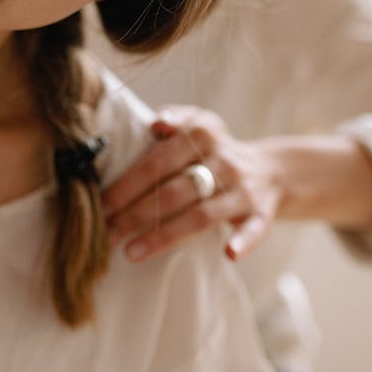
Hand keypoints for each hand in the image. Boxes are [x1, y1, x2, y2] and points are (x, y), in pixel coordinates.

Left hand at [101, 105, 283, 262]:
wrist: (270, 170)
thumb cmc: (215, 151)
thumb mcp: (198, 124)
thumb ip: (175, 118)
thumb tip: (156, 123)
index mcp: (204, 135)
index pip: (158, 162)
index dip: (127, 186)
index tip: (101, 206)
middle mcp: (225, 161)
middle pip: (174, 192)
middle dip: (135, 215)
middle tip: (106, 235)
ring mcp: (244, 189)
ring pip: (202, 215)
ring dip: (165, 236)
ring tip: (132, 252)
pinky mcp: (262, 213)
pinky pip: (255, 229)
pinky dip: (244, 241)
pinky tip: (229, 253)